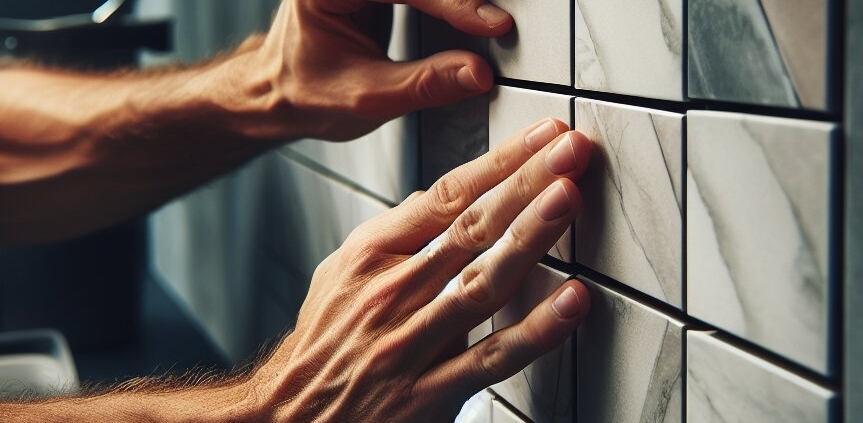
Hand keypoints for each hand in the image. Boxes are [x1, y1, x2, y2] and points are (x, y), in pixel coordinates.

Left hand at [217, 0, 513, 141]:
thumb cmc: (306, 95)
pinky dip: (452, 1)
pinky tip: (476, 11)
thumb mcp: (366, 99)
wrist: (279, 96)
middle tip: (500, 17)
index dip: (455, 5)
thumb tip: (477, 72)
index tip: (493, 24)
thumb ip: (424, 84)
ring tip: (492, 17)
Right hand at [243, 119, 592, 420]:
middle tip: (570, 149)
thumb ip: (394, 234)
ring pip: (483, 282)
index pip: (445, 196)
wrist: (289, 418)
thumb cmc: (324, 343)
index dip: (498, 162)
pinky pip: (492, 357)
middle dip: (525, 182)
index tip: (541, 136)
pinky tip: (572, 301)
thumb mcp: (340, 272)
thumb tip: (443, 196)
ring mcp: (412, 343)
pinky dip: (536, 330)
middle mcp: (392, 293)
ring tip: (567, 198)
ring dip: (530, 237)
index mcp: (372, 255)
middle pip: (470, 228)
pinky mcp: (431, 394)